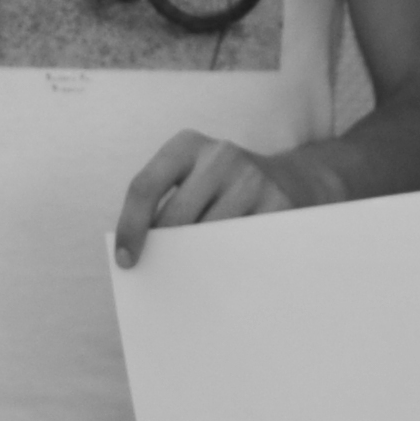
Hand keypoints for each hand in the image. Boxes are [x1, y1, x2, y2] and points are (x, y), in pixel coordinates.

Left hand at [113, 129, 305, 264]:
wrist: (294, 179)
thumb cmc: (225, 188)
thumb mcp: (193, 177)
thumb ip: (167, 202)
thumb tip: (139, 254)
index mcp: (187, 144)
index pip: (145, 186)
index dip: (130, 227)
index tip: (126, 261)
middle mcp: (220, 155)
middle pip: (175, 217)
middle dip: (165, 250)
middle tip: (163, 275)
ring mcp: (252, 178)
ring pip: (208, 236)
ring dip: (196, 262)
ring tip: (194, 275)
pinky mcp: (278, 204)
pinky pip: (241, 247)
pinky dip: (228, 265)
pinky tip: (225, 273)